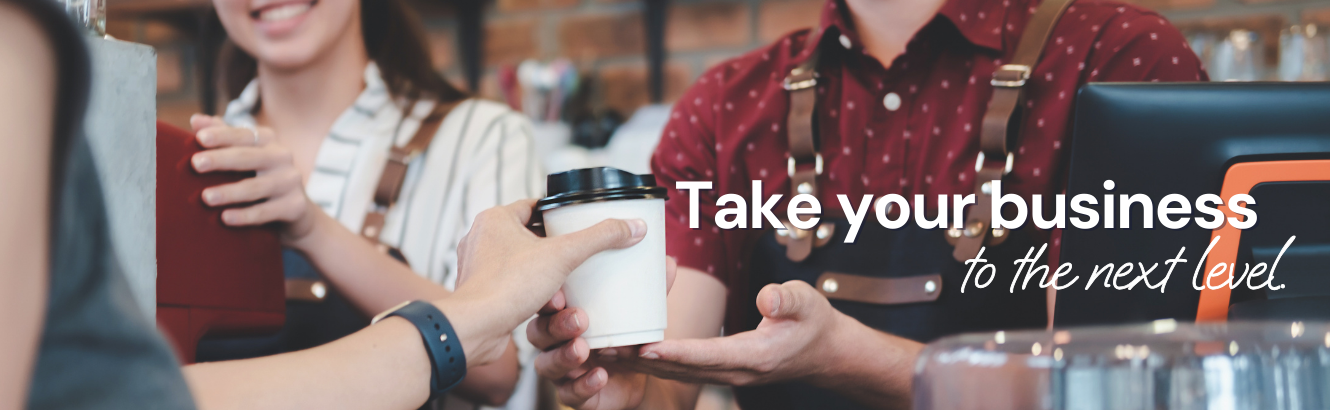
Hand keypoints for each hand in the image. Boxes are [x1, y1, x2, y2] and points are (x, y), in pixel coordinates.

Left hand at [188, 114, 319, 242]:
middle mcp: (282, 156)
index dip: (222, 136)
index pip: (243, 134)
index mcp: (268, 140)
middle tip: (196, 164)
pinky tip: (226, 218)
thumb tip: (196, 120)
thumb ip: (223, 137)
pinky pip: (266, 211)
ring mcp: (290, 181)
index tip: (199, 139)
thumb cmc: (260, 176)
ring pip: (256, 187)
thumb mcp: (244, 154)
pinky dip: (245, 215)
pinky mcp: (294, 206)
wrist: (295, 209)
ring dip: (230, 192)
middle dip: (221, 160)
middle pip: (248, 157)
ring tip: (206, 197)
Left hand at [440, 199, 647, 366]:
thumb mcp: (563, 256)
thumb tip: (633, 226)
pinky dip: (531, 291)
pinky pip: (512, 284)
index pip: (534, 206)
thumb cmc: (507, 286)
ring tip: (567, 281)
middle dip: (556, 247)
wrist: (476, 328)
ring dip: (545, 272)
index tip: (579, 222)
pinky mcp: (480, 291)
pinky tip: (550, 301)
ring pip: (521, 262)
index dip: (559, 213)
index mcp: (495, 218)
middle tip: (579, 253)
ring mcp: (478, 266)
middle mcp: (482, 238)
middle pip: (530, 234)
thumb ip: (599, 238)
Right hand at [528, 258, 677, 409]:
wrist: (638, 379)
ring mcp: (561, 371)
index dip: (546, 299)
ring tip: (583, 349)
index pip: (546, 304)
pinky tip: (599, 376)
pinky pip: (569, 394)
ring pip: (546, 365)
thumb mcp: (638, 314)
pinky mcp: (573, 395)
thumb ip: (649, 292)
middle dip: (555, 326)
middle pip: (538, 333)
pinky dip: (583, 385)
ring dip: (563, 356)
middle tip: (579, 320)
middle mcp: (555, 343)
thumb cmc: (626, 336)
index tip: (560, 294)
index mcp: (564, 316)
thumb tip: (669, 262)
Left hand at [616, 280, 845, 386]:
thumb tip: (768, 299)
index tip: (647, 346)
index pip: (710, 355)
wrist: (824, 351)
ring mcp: (727, 374)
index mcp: (756, 355)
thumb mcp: (808, 302)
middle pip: (682, 369)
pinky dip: (653, 363)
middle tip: (608, 349)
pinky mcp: (720, 370)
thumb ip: (787, 300)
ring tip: (603, 351)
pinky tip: (627, 352)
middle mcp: (736, 371)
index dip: (678, 352)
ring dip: (641, 364)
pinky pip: (680, 369)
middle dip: (644, 361)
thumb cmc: (814, 322)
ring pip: (675, 373)